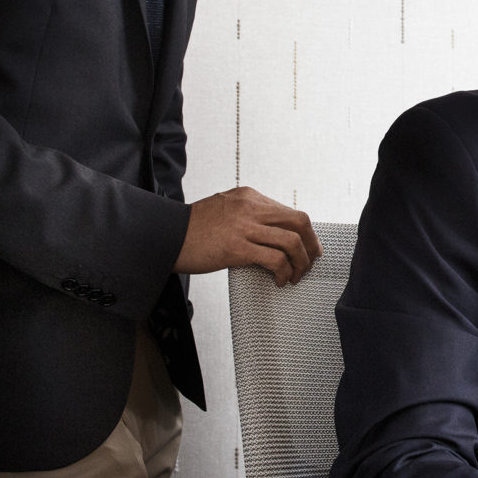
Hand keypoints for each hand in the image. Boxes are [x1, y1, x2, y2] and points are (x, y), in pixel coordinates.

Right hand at [174, 186, 321, 285]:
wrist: (165, 235)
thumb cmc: (193, 227)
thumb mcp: (224, 207)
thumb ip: (248, 213)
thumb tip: (272, 230)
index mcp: (249, 196)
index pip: (290, 211)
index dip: (305, 232)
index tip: (309, 246)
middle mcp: (251, 207)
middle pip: (299, 222)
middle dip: (311, 244)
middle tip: (311, 261)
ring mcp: (244, 227)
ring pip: (291, 241)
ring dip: (300, 263)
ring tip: (296, 276)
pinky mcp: (237, 248)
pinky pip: (275, 260)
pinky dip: (284, 272)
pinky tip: (279, 280)